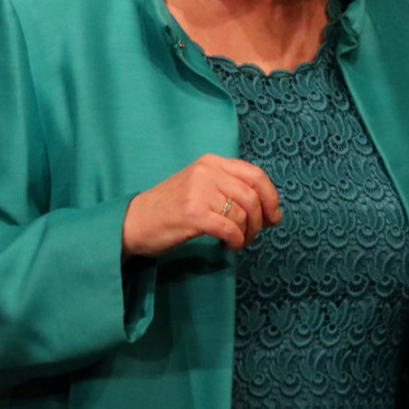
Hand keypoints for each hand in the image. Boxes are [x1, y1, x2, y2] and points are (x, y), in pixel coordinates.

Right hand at [122, 154, 281, 256]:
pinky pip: (229, 228)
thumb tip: (270, 209)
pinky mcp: (192, 214)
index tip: (274, 216)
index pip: (255, 174)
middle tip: (253, 235)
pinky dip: (235, 241)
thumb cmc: (170, 207)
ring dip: (246, 233)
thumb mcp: (201, 185)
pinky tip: (227, 246)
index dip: (271, 197)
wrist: (133, 221)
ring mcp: (199, 191)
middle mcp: (207, 172)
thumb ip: (231, 189)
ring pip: (242, 213)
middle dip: (260, 220)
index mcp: (212, 162)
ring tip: (237, 242)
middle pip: (252, 196)